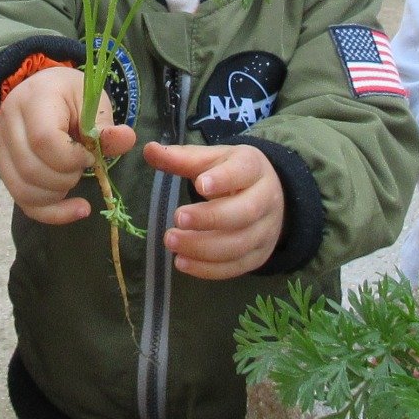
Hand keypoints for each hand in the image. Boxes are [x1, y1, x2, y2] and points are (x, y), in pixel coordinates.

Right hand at [0, 66, 135, 225]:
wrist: (43, 91)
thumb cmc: (70, 95)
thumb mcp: (92, 101)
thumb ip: (106, 126)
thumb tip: (127, 140)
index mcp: (32, 99)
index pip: (44, 141)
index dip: (72, 158)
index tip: (89, 155)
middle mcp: (7, 123)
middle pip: (31, 170)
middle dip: (65, 178)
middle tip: (82, 167)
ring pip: (23, 191)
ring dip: (57, 195)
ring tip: (73, 178)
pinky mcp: (2, 167)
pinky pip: (21, 201)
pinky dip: (51, 212)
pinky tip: (76, 208)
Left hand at [143, 141, 284, 279]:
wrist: (270, 197)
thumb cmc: (232, 174)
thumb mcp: (212, 160)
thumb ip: (181, 158)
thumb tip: (148, 149)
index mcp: (253, 168)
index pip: (243, 172)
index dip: (224, 179)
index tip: (200, 185)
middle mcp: (266, 200)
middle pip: (244, 212)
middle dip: (210, 218)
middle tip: (177, 217)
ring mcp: (266, 231)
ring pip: (239, 244)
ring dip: (203, 247)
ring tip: (172, 241)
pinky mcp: (259, 256)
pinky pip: (236, 267)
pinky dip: (208, 268)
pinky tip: (182, 262)